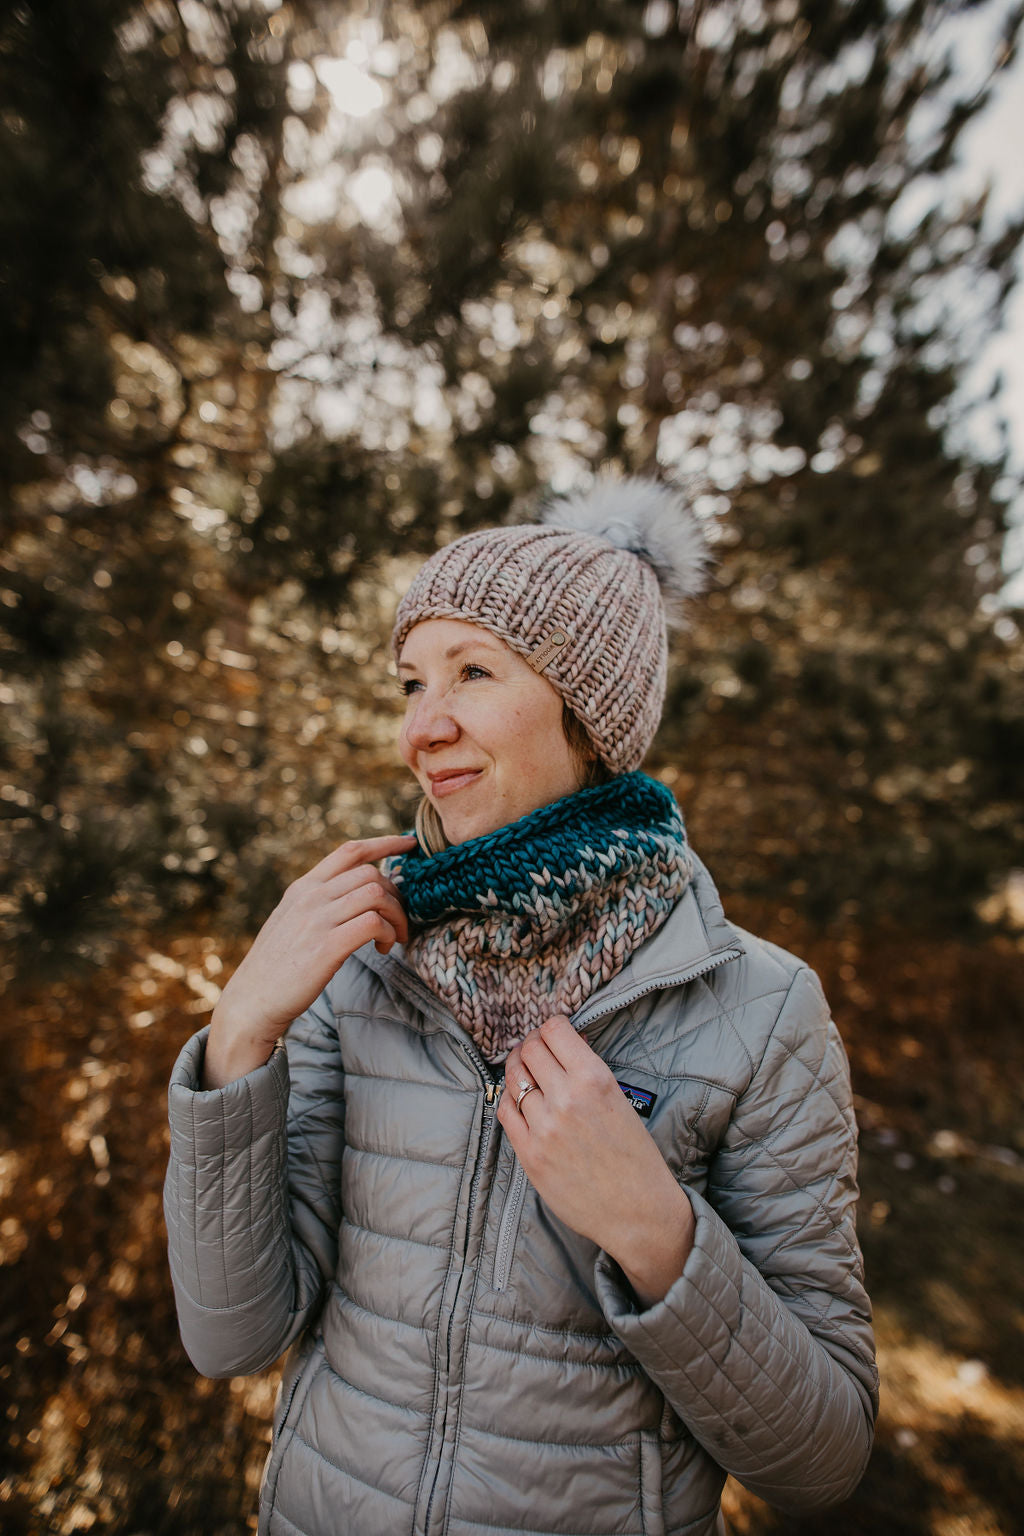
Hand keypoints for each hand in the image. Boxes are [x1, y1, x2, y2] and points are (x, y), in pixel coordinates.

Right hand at [202, 833, 415, 1087]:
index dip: (385, 843)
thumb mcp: (291, 921)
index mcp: (303, 888)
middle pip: (370, 873)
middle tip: (397, 921)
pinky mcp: (326, 947)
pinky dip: (387, 932)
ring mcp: (317, 920)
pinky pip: (372, 923)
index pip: (350, 851)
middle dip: (396, 895)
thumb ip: (318, 903)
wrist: (251, 1002)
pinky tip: (381, 948)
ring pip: (376, 894)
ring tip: (392, 938)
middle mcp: (310, 897)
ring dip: (396, 915)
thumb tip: (354, 893)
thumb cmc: (276, 966)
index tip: (409, 845)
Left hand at [497, 1015, 694, 1306]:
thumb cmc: (635, 1156)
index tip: (551, 1034)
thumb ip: (587, 1072)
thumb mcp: (620, 1100)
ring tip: (526, 1074)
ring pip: (513, 1079)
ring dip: (518, 1072)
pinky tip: (520, 1102)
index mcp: (595, 1079)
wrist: (639, 1211)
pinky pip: (505, 1112)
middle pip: (529, 1050)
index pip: (554, 1030)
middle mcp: (566, 1098)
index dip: (550, 1027)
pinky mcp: (529, 1154)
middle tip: (536, 1052)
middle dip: (531, 1045)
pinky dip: (509, 1100)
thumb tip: (562, 1046)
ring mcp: (544, 1127)